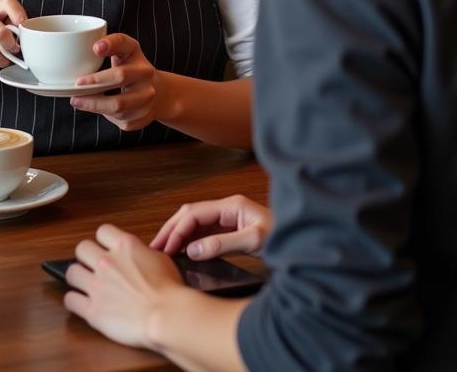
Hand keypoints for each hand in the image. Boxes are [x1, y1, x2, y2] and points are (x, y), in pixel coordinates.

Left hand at [64, 224, 185, 349]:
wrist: (166, 315)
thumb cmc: (169, 290)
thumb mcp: (160, 258)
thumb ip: (141, 252)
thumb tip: (136, 255)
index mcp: (124, 245)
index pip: (102, 231)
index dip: (104, 240)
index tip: (105, 247)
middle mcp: (107, 262)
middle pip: (82, 248)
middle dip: (87, 255)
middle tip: (93, 264)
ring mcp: (97, 285)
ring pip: (72, 272)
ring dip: (77, 276)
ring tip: (84, 282)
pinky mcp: (92, 310)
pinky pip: (70, 299)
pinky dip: (74, 300)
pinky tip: (81, 302)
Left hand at [70, 33, 157, 131]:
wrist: (159, 93)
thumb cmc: (133, 70)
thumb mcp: (125, 53)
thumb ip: (111, 45)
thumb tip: (95, 48)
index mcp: (137, 55)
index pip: (125, 45)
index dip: (110, 45)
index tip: (96, 48)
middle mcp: (146, 75)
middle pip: (120, 76)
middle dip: (96, 82)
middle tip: (76, 85)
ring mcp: (147, 97)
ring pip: (117, 105)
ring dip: (94, 104)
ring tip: (78, 100)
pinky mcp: (143, 117)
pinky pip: (119, 119)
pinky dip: (105, 114)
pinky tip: (98, 109)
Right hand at [150, 194, 272, 258]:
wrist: (301, 241)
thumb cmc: (282, 236)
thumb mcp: (253, 241)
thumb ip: (222, 244)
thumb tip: (193, 249)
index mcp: (231, 205)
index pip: (194, 213)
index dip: (177, 229)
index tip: (166, 246)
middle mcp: (227, 208)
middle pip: (190, 214)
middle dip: (171, 228)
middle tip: (155, 247)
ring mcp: (228, 218)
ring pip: (194, 222)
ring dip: (178, 234)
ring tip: (163, 250)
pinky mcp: (230, 229)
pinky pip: (203, 232)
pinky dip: (189, 240)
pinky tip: (181, 251)